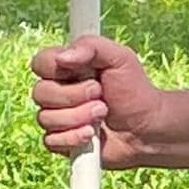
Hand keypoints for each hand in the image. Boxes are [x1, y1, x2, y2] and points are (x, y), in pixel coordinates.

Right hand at [31, 35, 173, 166]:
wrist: (147, 127)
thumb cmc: (134, 89)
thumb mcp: (120, 58)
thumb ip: (91, 47)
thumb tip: (63, 57)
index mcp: (66, 68)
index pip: (40, 63)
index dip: (57, 69)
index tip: (86, 72)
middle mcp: (57, 91)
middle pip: (40, 93)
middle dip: (74, 96)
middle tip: (101, 96)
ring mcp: (58, 117)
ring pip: (45, 118)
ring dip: (78, 118)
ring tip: (102, 114)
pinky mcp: (62, 141)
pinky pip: (50, 141)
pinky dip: (73, 138)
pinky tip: (92, 135)